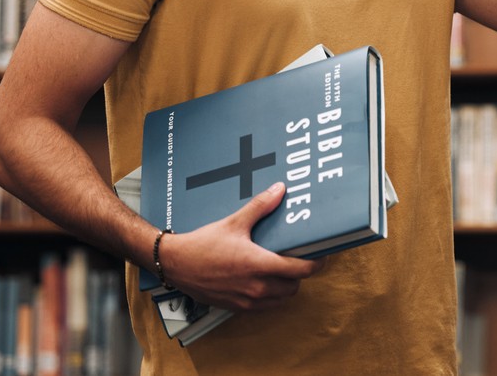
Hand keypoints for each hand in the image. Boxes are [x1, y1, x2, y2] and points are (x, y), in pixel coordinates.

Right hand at [156, 182, 325, 311]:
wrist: (176, 264)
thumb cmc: (203, 244)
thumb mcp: (235, 222)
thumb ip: (261, 207)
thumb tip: (280, 190)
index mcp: (259, 265)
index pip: (301, 270)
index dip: (316, 263)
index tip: (321, 255)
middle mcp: (256, 286)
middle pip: (294, 286)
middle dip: (300, 273)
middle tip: (298, 258)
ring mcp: (247, 300)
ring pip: (281, 298)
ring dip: (286, 286)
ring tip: (282, 269)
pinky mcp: (237, 307)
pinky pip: (265, 306)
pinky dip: (271, 296)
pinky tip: (264, 280)